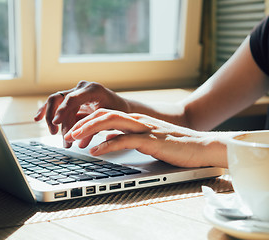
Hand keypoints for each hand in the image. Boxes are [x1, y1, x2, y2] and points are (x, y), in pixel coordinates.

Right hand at [34, 81, 129, 146]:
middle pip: (61, 99)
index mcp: (93, 90)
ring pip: (56, 102)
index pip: (73, 98)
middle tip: (55, 133)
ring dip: (53, 119)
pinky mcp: (72, 98)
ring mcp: (76, 91)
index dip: (63, 110)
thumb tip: (78, 144)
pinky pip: (56, 103)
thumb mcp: (107, 120)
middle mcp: (82, 87)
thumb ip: (92, 130)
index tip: (56, 123)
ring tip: (54, 133)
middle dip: (56, 118)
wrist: (122, 107)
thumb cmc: (118, 113)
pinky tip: (37, 118)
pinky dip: (48, 111)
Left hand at [64, 109, 227, 167]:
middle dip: (82, 122)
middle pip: (104, 114)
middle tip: (66, 133)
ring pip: (111, 122)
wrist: (202, 146)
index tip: (72, 130)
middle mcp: (138, 121)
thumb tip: (109, 140)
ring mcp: (145, 129)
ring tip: (74, 138)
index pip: (107, 115)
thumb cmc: (176, 145)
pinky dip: (108, 145)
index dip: (87, 121)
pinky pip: (125, 141)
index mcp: (136, 120)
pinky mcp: (152, 142)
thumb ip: (129, 137)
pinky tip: (97, 151)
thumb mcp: (148, 139)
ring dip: (90, 129)